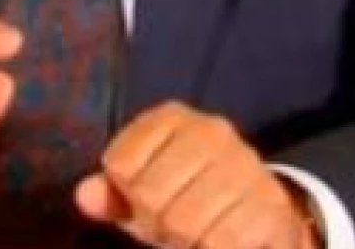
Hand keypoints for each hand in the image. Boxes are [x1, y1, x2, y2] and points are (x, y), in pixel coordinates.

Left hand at [74, 102, 319, 248]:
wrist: (265, 218)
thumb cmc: (190, 202)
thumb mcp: (144, 196)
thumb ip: (111, 195)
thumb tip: (84, 195)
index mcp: (171, 118)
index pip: (121, 164)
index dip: (127, 196)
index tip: (146, 201)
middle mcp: (211, 131)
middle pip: (150, 195)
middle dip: (156, 223)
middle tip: (173, 227)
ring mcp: (244, 165)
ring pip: (184, 221)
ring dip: (186, 242)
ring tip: (198, 235)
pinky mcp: (270, 204)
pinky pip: (221, 242)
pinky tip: (221, 241)